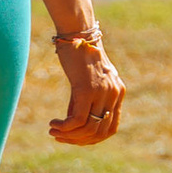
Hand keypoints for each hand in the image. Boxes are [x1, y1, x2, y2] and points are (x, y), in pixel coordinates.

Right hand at [48, 24, 123, 146]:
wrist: (76, 32)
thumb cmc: (79, 54)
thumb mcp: (87, 81)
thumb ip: (85, 101)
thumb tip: (73, 125)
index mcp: (117, 92)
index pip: (110, 128)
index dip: (92, 139)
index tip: (75, 139)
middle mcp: (113, 93)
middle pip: (100, 132)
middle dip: (79, 140)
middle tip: (60, 137)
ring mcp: (102, 92)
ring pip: (89, 129)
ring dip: (69, 136)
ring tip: (54, 132)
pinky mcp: (87, 89)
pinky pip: (77, 120)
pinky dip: (64, 127)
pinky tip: (53, 124)